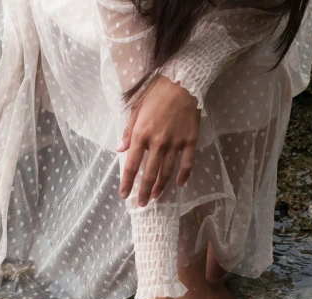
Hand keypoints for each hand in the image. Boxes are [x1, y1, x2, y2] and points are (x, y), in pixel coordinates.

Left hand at [117, 75, 200, 206]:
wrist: (183, 81)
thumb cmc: (156, 92)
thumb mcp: (136, 109)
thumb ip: (129, 131)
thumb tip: (121, 150)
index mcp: (141, 134)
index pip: (132, 165)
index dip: (127, 182)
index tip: (124, 195)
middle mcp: (158, 142)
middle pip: (149, 173)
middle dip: (144, 191)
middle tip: (141, 204)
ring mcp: (175, 143)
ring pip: (167, 171)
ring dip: (160, 186)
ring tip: (156, 196)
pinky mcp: (190, 141)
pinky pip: (187, 163)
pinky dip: (184, 175)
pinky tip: (180, 184)